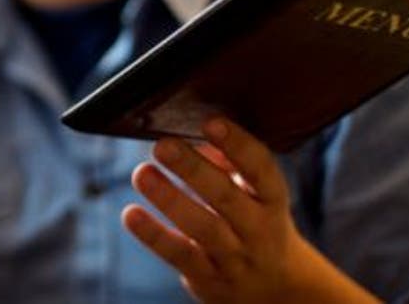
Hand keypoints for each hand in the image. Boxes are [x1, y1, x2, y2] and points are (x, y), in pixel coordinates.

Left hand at [121, 118, 377, 303]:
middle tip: (162, 146)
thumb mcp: (255, 194)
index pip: (261, 169)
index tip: (210, 122)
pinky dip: (154, 235)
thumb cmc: (255, 223)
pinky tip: (131, 214)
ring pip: (204, 228)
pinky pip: (180, 256)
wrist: (278, 290)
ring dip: (170, 199)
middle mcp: (258, 229)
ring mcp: (235, 257)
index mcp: (272, 199)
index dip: (238, 145)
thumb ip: (229, 163)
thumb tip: (198, 138)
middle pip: (227, 198)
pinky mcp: (209, 279)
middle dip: (194, 170)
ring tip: (142, 173)